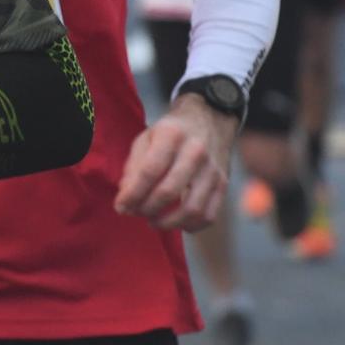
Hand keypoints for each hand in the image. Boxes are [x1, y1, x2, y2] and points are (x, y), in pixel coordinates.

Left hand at [114, 95, 238, 231]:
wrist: (210, 119)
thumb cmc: (172, 131)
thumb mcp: (147, 137)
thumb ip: (134, 166)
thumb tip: (126, 197)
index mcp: (172, 135)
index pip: (149, 171)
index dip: (132, 194)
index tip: (121, 207)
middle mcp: (195, 151)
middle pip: (168, 191)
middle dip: (146, 209)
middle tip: (135, 212)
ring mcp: (213, 169)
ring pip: (192, 209)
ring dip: (168, 223)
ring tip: (153, 221)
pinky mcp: (223, 184)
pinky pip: (209, 215)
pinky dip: (190, 226)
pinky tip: (175, 222)